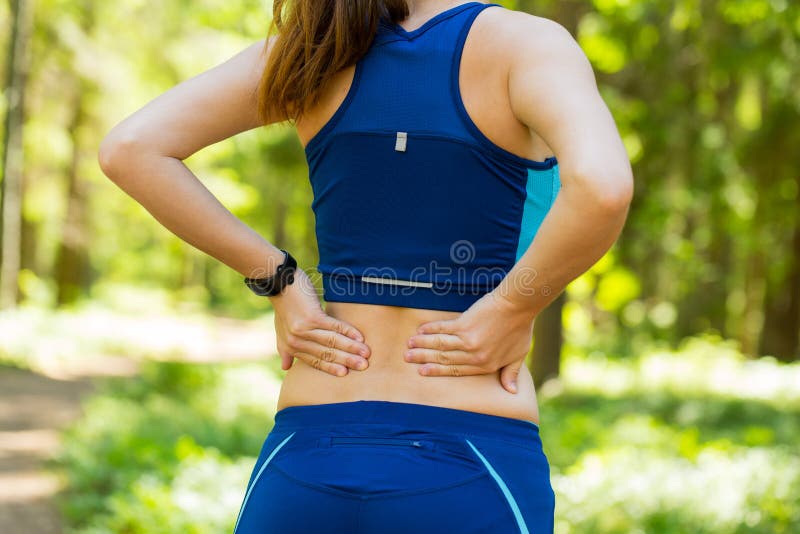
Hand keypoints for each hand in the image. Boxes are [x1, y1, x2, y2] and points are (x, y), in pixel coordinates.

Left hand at [271, 268, 370, 375]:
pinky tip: (360, 337)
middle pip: (326, 353)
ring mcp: (304, 329)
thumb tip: (285, 368)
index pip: (315, 361)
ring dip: (352, 348)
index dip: (332, 368)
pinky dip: (349, 332)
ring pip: (332, 342)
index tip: (346, 373)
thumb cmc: (284, 306)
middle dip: (347, 360)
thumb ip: (285, 349)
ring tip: (366, 353)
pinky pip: (334, 327)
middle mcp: (296, 341)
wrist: (279, 283)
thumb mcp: (281, 330)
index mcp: (291, 346)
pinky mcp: (312, 317)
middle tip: (364, 366)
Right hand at [404, 290, 536, 393]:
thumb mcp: (519, 354)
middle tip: (407, 358)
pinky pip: (442, 329)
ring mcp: (467, 340)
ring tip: (409, 345)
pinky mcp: (464, 324)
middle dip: (423, 358)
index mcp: (485, 365)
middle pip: (443, 358)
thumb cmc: (521, 328)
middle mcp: (474, 356)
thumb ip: (510, 373)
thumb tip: (511, 391)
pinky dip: (430, 329)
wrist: (518, 306)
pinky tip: (420, 329)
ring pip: (439, 345)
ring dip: (422, 345)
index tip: (423, 370)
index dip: (437, 370)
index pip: (456, 370)